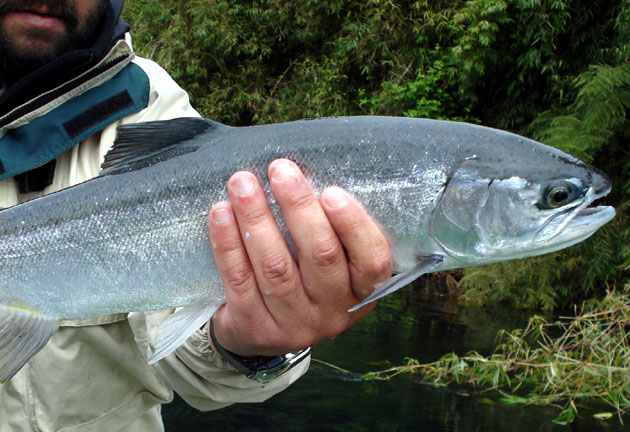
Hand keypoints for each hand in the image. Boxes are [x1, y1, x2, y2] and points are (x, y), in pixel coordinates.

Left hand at [207, 159, 391, 356]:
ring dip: (257, 219)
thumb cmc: (301, 280)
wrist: (261, 332)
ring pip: (276, 267)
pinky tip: (221, 214)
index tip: (331, 191)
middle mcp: (333, 313)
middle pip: (321, 256)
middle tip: (280, 170)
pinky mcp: (255, 328)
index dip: (354, 225)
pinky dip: (229, 243)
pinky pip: (240, 280)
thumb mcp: (331, 265)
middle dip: (299, 207)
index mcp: (360, 292)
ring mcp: (294, 326)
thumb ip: (329, 230)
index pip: (372, 261)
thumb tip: (302, 177)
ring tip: (243, 183)